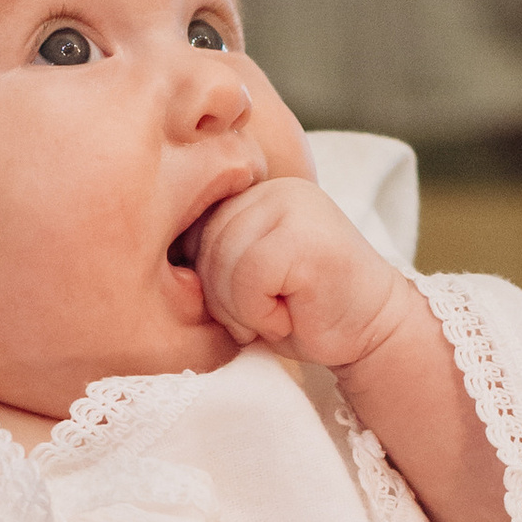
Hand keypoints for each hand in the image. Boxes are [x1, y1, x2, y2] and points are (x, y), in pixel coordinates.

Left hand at [190, 173, 415, 373]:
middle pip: (201, 247)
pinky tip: (293, 314)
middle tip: (269, 311)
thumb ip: (210, 255)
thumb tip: (148, 258)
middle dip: (224, 298)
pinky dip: (262, 313)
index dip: (208, 279)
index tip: (252, 298)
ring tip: (282, 311)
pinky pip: (247, 279)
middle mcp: (271, 188)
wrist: (373, 332)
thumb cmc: (304, 312)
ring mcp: (291, 206)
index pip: (189, 231)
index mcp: (252, 192)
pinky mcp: (304, 236)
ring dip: (244, 309)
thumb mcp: (244, 275)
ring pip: (220, 264)